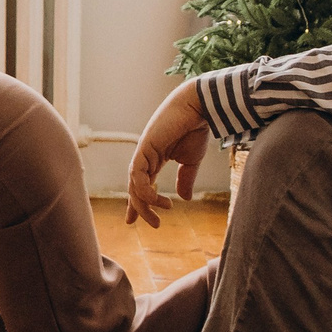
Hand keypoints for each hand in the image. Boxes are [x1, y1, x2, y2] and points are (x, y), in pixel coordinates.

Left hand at [127, 82, 212, 227]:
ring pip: (135, 185)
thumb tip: (184, 198)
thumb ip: (186, 179)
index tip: (132, 220)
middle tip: (155, 224)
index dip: (137, 204)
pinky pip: (137, 175)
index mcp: (155, 159)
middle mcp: (145, 157)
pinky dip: (146, 190)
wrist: (199, 107)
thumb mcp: (191, 161)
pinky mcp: (144, 148)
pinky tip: (158, 199)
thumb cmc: (196, 129)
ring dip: (146, 203)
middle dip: (140, 208)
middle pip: (135, 188)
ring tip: (164, 211)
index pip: (141, 185)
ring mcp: (143, 153)